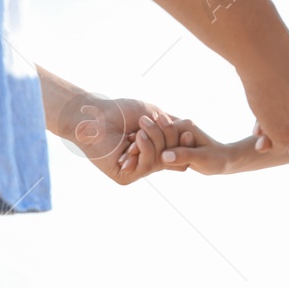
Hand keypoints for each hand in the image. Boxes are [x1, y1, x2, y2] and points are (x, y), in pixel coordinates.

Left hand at [53, 93, 186, 185]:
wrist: (97, 115)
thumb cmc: (122, 111)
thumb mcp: (154, 113)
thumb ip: (171, 124)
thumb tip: (191, 129)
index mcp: (151, 148)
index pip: (176, 151)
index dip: (184, 141)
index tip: (189, 126)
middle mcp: (144, 161)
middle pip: (172, 156)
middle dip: (169, 135)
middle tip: (157, 118)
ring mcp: (135, 170)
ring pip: (161, 160)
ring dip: (155, 139)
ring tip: (141, 126)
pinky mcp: (124, 177)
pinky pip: (146, 167)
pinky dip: (144, 149)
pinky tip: (135, 138)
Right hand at [132, 115, 244, 175]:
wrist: (224, 159)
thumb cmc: (217, 159)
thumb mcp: (202, 158)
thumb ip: (183, 155)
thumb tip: (165, 157)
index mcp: (183, 126)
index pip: (160, 133)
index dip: (145, 144)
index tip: (131, 155)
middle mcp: (176, 126)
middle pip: (153, 135)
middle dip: (137, 147)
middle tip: (122, 161)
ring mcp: (172, 134)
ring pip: (151, 141)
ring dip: (138, 151)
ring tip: (123, 164)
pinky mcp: (171, 141)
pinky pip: (155, 147)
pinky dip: (144, 154)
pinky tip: (132, 164)